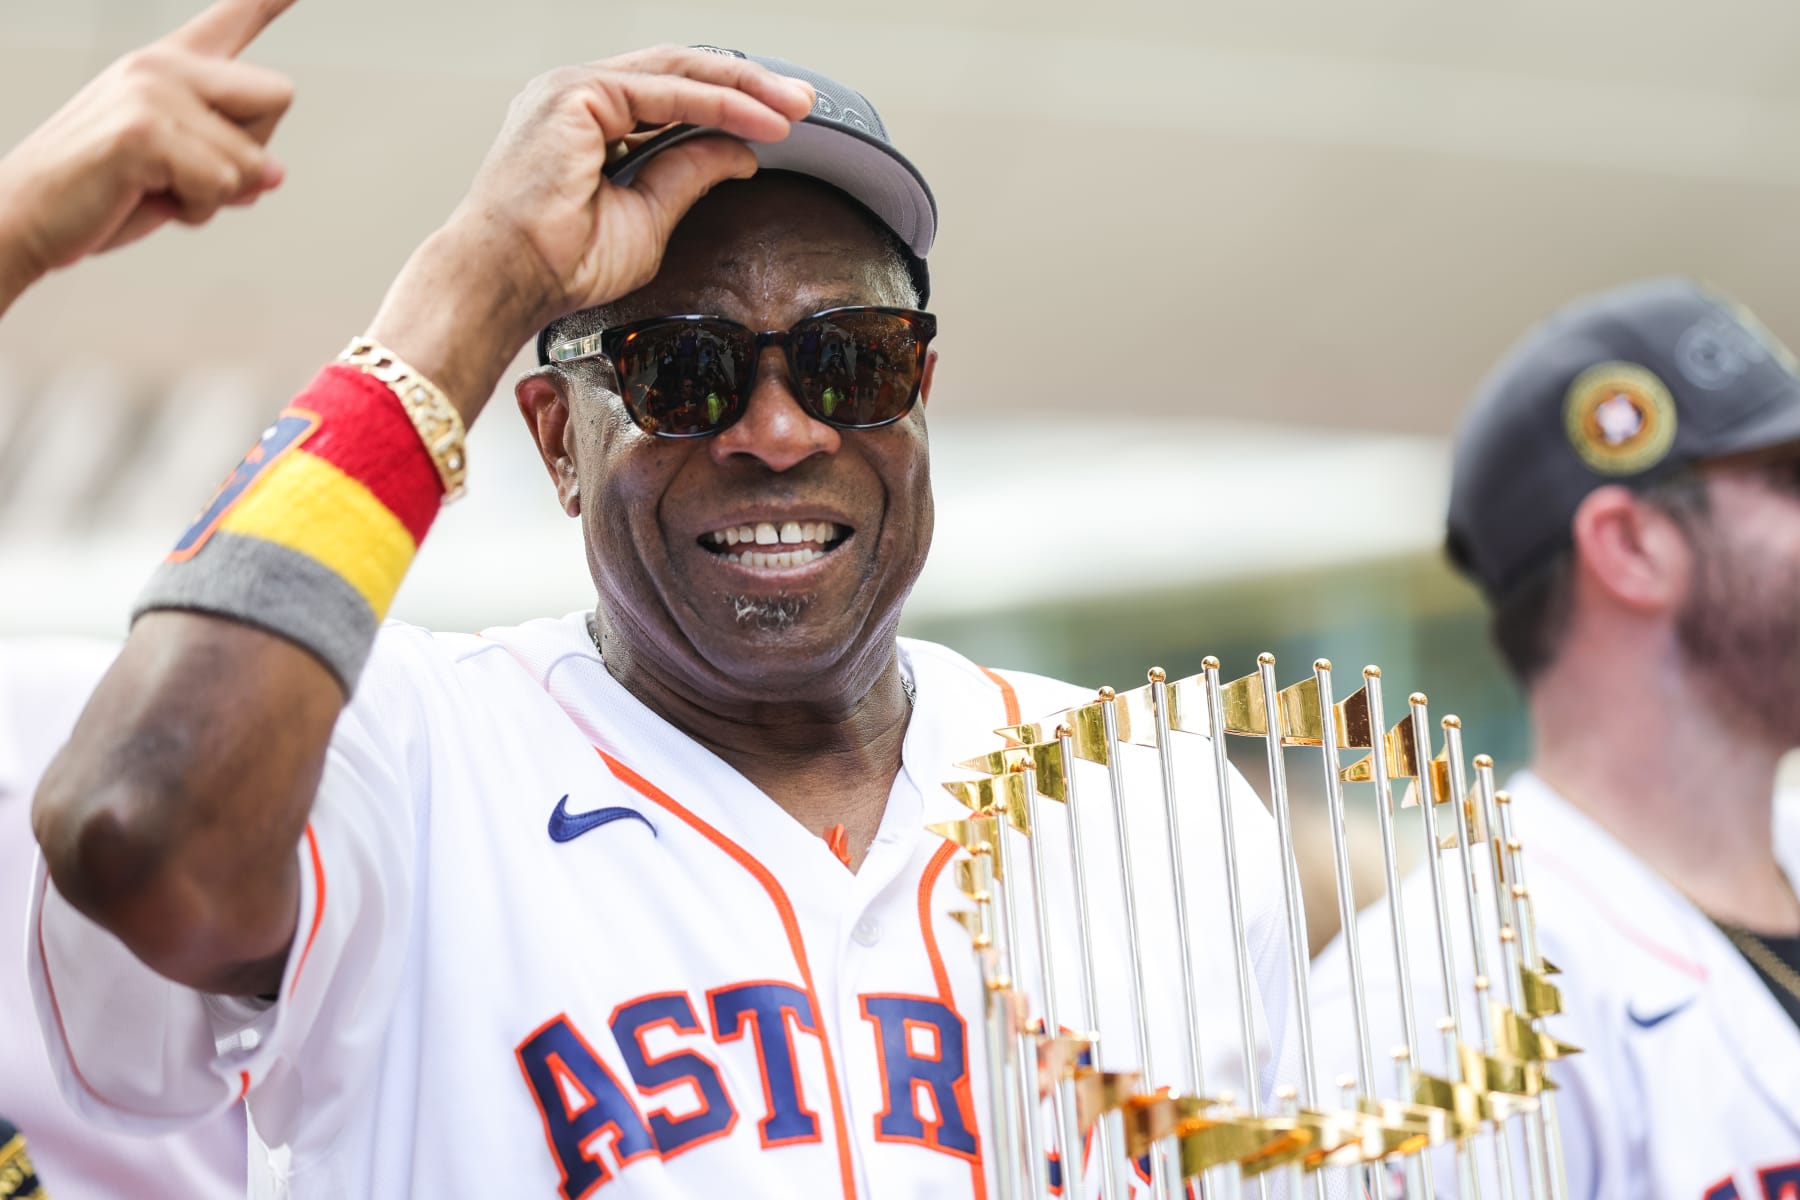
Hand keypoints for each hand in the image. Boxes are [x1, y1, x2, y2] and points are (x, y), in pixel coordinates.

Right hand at [0, 0, 296, 310]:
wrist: (26, 215)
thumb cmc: (103, 192)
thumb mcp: (182, 173)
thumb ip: (233, 163)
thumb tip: (273, 174)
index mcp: (171, 64)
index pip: (234, 16)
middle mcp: (162, 65)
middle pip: (278, 96)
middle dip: (251, 151)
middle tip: (185, 170)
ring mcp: (152, 92)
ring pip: (252, 158)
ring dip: (216, 195)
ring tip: (157, 186)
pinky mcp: (143, 130)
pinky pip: (221, 183)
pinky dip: (197, 209)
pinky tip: (147, 196)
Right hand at [367, 46, 814, 419]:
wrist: (509, 279)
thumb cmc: (559, 262)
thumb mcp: (649, 219)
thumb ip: (690, 176)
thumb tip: (742, 154)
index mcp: (587, 121)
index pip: (673, 95)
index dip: (731, 103)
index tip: (782, 122)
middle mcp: (579, 95)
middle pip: (681, 73)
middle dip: (749, 85)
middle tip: (804, 103)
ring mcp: (575, 88)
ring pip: (679, 72)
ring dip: (744, 88)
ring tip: (794, 108)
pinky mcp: (577, 93)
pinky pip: (667, 92)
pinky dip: (720, 104)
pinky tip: (759, 120)